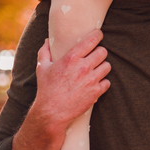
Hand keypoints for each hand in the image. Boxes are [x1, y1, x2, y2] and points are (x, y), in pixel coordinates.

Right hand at [13, 30, 110, 149]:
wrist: (51, 113)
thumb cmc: (46, 89)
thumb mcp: (42, 68)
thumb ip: (45, 52)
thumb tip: (48, 41)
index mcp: (71, 58)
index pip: (93, 39)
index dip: (98, 35)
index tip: (98, 36)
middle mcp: (83, 67)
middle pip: (103, 51)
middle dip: (99, 53)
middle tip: (95, 57)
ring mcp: (91, 80)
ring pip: (107, 66)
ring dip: (102, 67)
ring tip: (95, 71)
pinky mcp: (96, 92)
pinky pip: (107, 82)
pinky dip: (102, 83)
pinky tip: (95, 84)